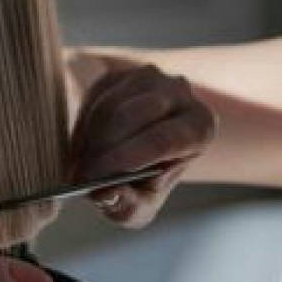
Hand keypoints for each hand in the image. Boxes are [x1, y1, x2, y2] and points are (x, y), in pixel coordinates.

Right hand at [71, 63, 216, 227]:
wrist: (138, 155)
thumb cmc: (144, 184)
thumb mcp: (139, 207)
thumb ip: (125, 205)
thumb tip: (106, 194)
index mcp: (200, 127)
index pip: (163, 139)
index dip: (126, 159)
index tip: (95, 180)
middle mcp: (181, 94)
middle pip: (133, 116)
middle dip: (101, 150)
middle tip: (81, 177)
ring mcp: (151, 78)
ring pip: (109, 105)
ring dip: (89, 140)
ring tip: (83, 167)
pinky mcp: (120, 74)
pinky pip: (92, 97)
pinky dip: (82, 127)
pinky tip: (85, 149)